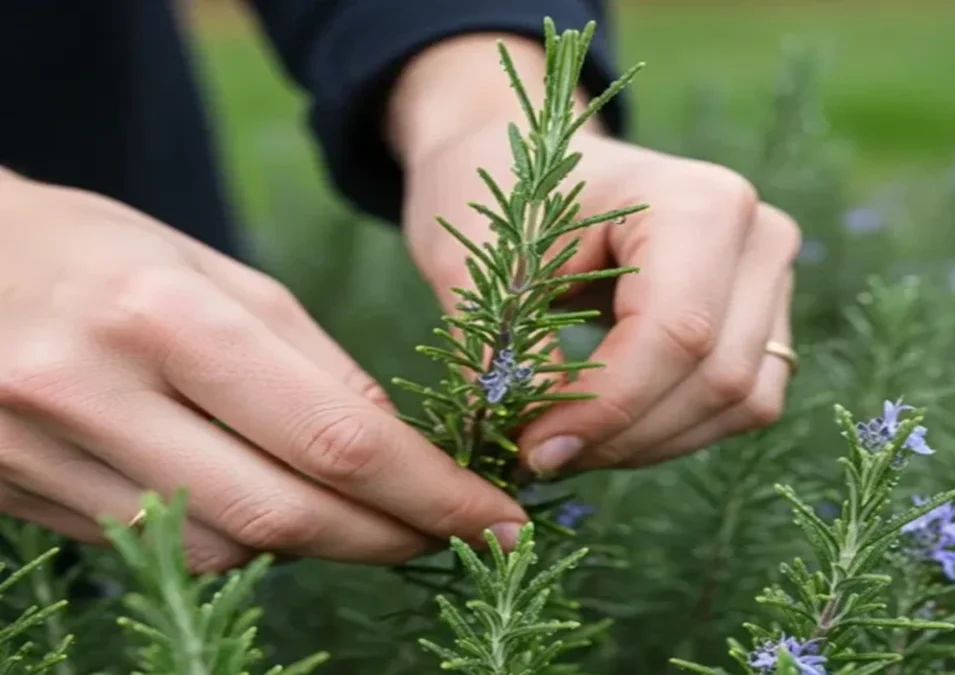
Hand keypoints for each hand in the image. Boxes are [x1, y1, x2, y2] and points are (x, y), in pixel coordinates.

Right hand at [0, 173, 526, 571]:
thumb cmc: (95, 249)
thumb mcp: (214, 273)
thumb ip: (309, 363)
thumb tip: (397, 448)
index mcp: (165, 314)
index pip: (334, 436)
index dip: (430, 493)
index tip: (495, 519)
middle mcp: (97, 391)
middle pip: (283, 514)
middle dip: (388, 537)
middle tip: (449, 537)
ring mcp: (44, 455)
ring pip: (220, 550)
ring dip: (313, 545)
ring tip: (356, 514)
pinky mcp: (18, 497)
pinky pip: (157, 551)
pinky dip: (231, 543)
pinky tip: (261, 509)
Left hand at [403, 125, 799, 475]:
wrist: (530, 163)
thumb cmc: (501, 195)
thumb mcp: (480, 265)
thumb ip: (509, 356)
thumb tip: (544, 452)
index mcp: (694, 200)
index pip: (675, 332)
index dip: (608, 406)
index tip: (535, 447)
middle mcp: (757, 234)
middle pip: (717, 376)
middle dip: (624, 434)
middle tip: (540, 454)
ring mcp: (773, 276)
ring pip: (740, 401)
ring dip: (649, 442)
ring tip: (569, 441)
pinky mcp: (768, 316)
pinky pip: (745, 403)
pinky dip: (675, 431)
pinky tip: (611, 428)